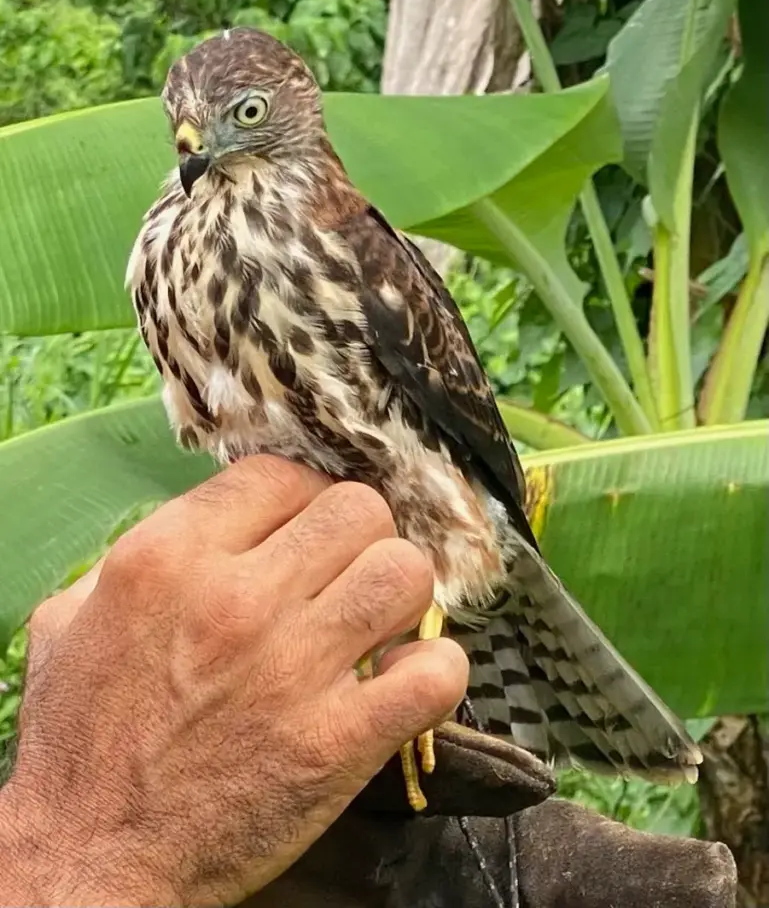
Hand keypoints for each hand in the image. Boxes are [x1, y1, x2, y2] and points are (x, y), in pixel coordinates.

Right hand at [0, 456, 467, 906]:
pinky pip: (437, 670)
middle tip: (343, 576)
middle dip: (359, 538)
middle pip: (359, 509)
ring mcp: (294, 669)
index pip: (283, 475)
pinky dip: (435, 669)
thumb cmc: (79, 737)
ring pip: (404, 572)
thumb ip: (140, 553)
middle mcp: (237, 598)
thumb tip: (215, 523)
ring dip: (400, 595)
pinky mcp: (339, 742)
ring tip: (375, 623)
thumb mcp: (73, 617)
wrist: (91, 859)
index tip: (303, 532)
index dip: (303, 498)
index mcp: (170, 556)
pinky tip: (402, 682)